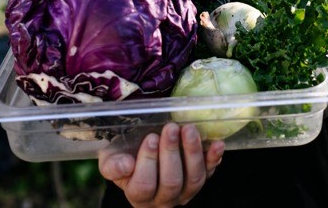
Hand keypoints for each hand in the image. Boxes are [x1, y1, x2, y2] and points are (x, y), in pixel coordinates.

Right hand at [98, 123, 224, 206]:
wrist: (141, 154)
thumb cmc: (124, 156)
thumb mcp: (110, 159)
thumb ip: (112, 164)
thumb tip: (125, 165)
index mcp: (138, 195)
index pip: (144, 185)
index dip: (148, 162)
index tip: (150, 138)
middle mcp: (163, 199)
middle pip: (171, 183)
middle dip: (171, 153)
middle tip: (170, 128)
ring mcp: (184, 192)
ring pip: (194, 180)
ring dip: (193, 152)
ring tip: (189, 129)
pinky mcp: (199, 180)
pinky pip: (210, 173)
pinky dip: (214, 159)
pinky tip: (217, 144)